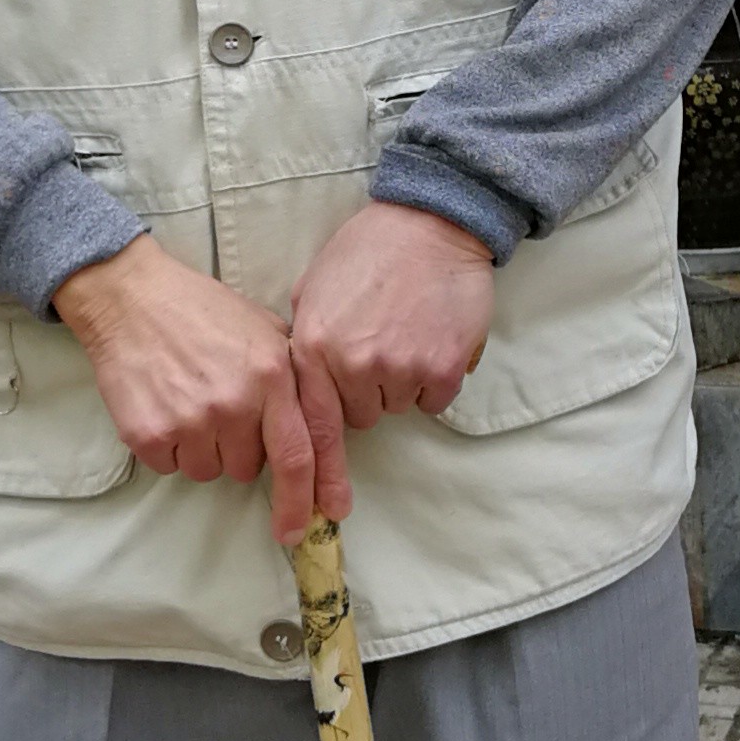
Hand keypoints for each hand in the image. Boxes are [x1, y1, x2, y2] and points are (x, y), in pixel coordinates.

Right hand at [54, 235, 322, 541]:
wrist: (131, 298)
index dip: (304, 499)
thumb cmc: (202, 311)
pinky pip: (169, 467)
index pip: (298, 455)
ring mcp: (189, 421)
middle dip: (240, 450)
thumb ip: (294, 377)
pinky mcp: (148, 435)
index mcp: (272, 376)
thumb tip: (316, 430)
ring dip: (201, 448)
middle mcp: (234, 403)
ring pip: (208, 471)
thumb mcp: (265, 329)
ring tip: (189, 401)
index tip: (303, 528)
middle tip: (221, 410)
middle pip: (248, 469)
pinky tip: (164, 404)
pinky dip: (168, 446)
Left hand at [288, 201, 494, 515]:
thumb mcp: (314, 290)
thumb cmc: (368, 251)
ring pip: (396, 406)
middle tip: (375, 344)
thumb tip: (298, 385)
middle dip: (364, 392)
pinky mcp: (440, 367)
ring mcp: (398, 367)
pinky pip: (433, 397)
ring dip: (400, 380)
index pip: (310, 429)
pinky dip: (433, 376)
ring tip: (402, 329)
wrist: (431, 222)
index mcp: (312, 347)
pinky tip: (428, 335)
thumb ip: (304, 342)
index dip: (313, 479)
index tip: (314, 518)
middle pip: (357, 417)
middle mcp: (351, 364)